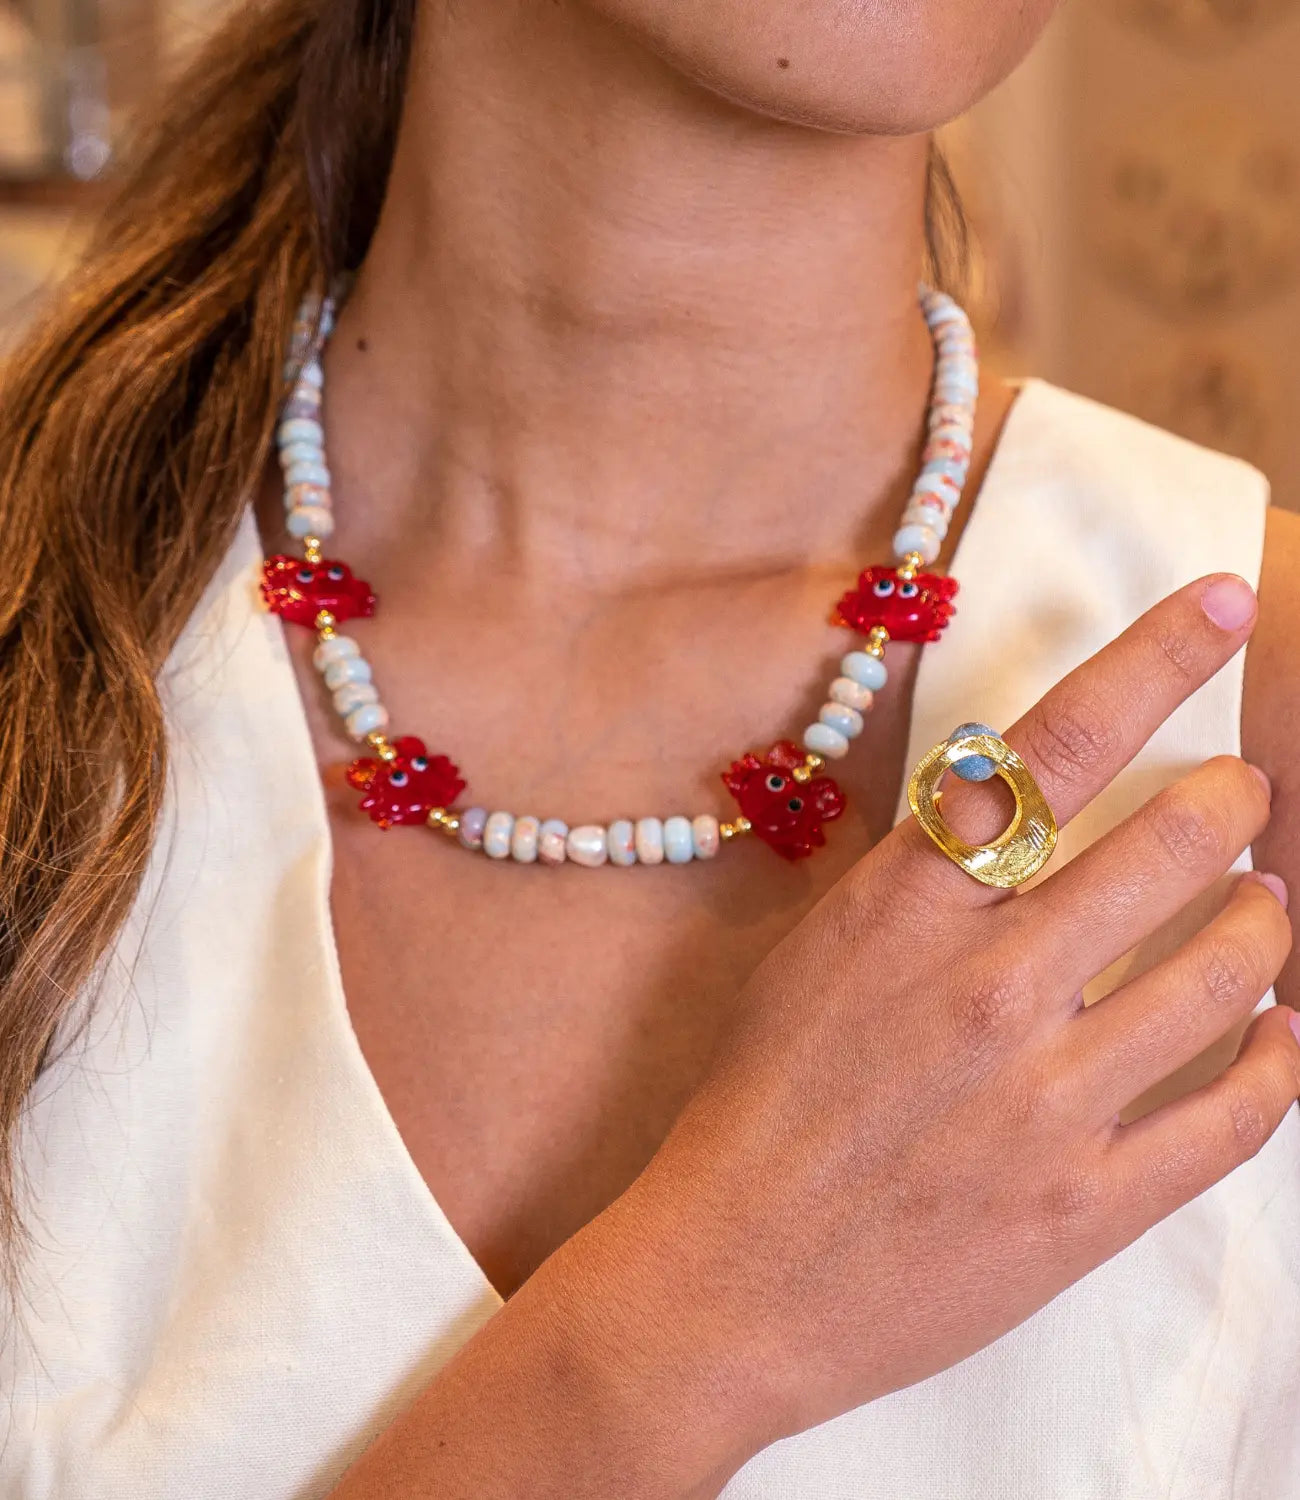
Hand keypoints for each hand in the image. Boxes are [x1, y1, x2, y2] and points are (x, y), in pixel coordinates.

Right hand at [594, 573, 1297, 1472]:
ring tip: (1264, 907)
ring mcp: (1043, 1098)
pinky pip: (1236, 1116)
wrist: (727, 1280)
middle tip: (1241, 800)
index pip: (1051, 748)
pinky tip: (1287, 1034)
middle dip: (1234, 801)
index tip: (1222, 605)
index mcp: (905, 909)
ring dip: (1266, 918)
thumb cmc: (754, 1105)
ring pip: (1229, 969)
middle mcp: (985, 985)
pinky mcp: (1084, 1204)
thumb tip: (1009, 808)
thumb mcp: (810, 954)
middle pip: (1172, 842)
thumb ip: (914, 880)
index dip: (1152, 661)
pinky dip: (1283, 1061)